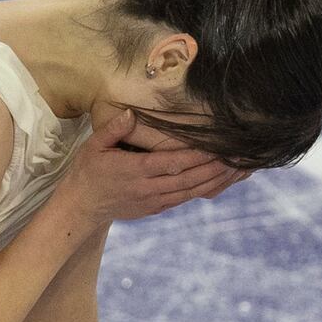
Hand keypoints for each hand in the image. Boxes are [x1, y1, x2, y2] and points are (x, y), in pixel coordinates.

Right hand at [54, 109, 250, 223]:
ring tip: (238, 170)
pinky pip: (184, 199)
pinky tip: (220, 181)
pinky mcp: (156, 208)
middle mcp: (147, 188)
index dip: (196, 155)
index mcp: (134, 170)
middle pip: (188, 178)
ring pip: (190, 191)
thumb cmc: (88, 171)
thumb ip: (114, 129)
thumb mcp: (94, 146)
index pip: (171, 162)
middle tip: (239, 157)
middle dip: (215, 168)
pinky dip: (204, 190)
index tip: (217, 146)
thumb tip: (130, 113)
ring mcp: (153, 201)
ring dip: (215, 181)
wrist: (82, 206)